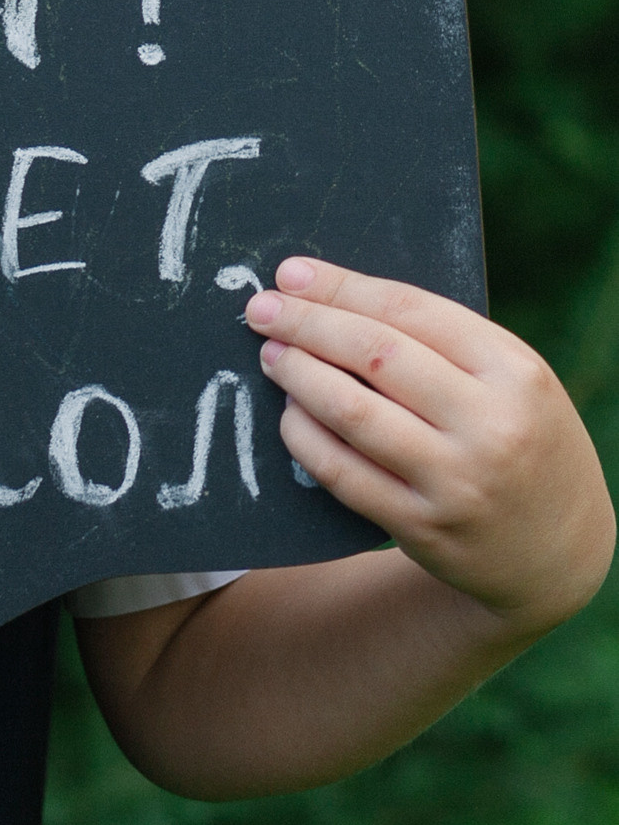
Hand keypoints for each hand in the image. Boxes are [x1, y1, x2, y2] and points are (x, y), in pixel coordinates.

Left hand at [247, 258, 613, 637]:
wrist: (561, 549)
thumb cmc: (520, 437)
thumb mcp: (510, 378)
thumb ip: (442, 341)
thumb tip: (335, 297)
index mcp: (515, 371)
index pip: (410, 311)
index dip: (342, 288)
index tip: (291, 275)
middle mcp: (490, 425)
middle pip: (376, 355)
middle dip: (308, 324)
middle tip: (262, 310)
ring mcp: (457, 483)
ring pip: (353, 413)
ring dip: (299, 376)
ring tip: (272, 355)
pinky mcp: (425, 530)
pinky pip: (344, 474)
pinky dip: (306, 436)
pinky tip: (291, 413)